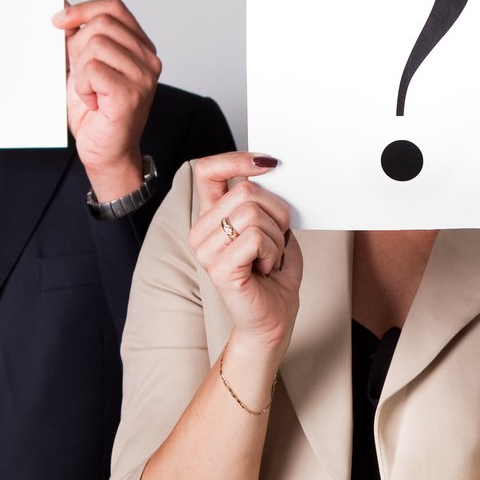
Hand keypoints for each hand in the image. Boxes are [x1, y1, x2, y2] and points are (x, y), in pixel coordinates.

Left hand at [57, 0, 161, 199]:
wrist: (106, 152)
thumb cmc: (96, 113)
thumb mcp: (81, 66)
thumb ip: (76, 36)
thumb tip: (62, 6)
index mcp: (140, 48)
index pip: (114, 8)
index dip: (83, 9)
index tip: (59, 21)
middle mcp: (148, 59)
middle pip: (101, 23)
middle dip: (76, 45)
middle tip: (79, 73)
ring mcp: (143, 76)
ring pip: (95, 44)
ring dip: (80, 70)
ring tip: (89, 90)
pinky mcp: (130, 93)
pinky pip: (92, 70)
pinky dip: (82, 86)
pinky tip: (92, 101)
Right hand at [187, 153, 301, 354]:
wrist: (273, 320)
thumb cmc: (274, 277)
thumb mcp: (274, 230)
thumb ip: (266, 203)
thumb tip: (269, 171)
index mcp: (213, 217)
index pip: (208, 171)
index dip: (235, 160)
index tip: (268, 163)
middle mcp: (203, 231)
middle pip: (246, 192)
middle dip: (277, 214)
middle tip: (277, 241)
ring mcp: (206, 250)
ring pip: (253, 214)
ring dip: (276, 238)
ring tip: (269, 259)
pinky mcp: (219, 268)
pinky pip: (255, 238)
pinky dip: (272, 252)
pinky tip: (265, 268)